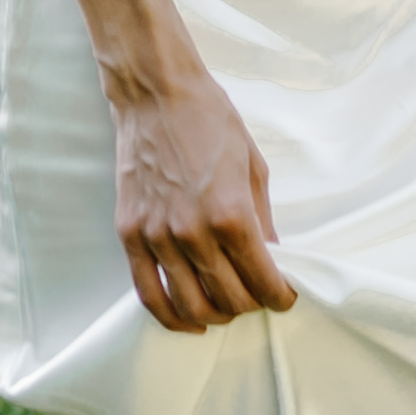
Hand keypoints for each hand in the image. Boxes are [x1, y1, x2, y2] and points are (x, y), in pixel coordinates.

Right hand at [108, 65, 298, 329]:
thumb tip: (272, 258)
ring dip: (214, 314)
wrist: (156, 94)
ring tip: (226, 309)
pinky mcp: (131, 235)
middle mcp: (193, 233)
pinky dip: (170, 315)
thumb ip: (263, 220)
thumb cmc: (210, 121)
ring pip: (189, 303)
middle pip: (229, 298)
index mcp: (231, 214)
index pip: (262, 280)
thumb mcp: (253, 167)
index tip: (284, 296)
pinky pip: (148, 293)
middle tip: (258, 297)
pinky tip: (188, 320)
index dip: (279, 296)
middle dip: (250, 305)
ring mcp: (158, 237)